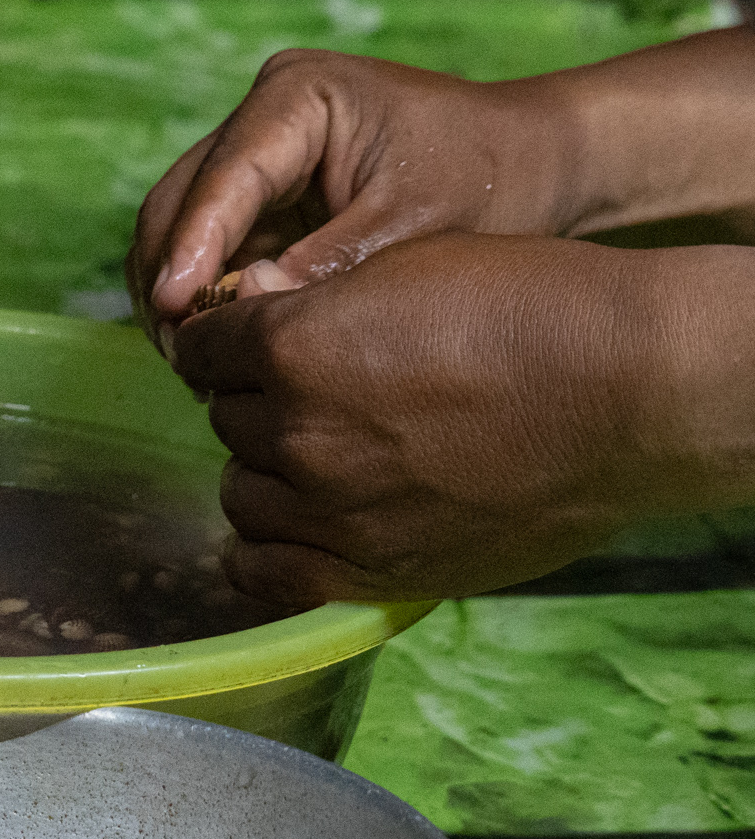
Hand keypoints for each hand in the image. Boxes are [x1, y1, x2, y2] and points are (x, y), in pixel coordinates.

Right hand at [130, 28, 754, 349]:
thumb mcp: (414, 224)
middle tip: (185, 358)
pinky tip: (220, 350)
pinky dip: (204, 303)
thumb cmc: (490, 177)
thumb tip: (244, 310)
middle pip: (175, 203)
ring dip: (179, 300)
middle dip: (171, 281)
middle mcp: (261, 119)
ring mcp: (254, 159)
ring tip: (201, 365)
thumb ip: (325, 264)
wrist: (532, 166)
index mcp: (297, 97)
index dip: (191, 247)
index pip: (223, 177)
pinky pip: (207, 255)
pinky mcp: (259, 202)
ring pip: (178, 233)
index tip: (173, 310)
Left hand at [172, 232, 754, 604]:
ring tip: (321, 459)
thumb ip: (315, 295)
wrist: (629, 390)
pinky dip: (263, 553)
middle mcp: (296, 434)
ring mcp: (330, 509)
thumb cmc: (534, 309)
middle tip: (316, 399)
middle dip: (260, 406)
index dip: (232, 342)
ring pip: (243, 495)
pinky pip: (268, 573)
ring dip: (268, 475)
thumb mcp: (409, 264)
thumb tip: (252, 307)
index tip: (256, 346)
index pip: (208, 348)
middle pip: (228, 422)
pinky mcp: (370, 569)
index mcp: (292, 347)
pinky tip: (286, 533)